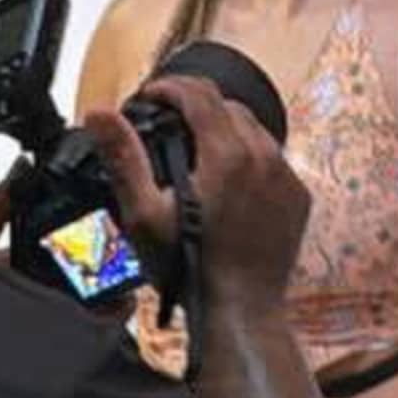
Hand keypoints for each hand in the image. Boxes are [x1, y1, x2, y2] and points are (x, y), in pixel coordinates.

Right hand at [88, 79, 310, 310]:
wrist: (240, 311)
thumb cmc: (192, 269)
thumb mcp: (143, 214)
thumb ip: (122, 157)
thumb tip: (100, 114)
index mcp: (227, 154)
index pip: (199, 93)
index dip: (169, 87)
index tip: (151, 96)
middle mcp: (264, 157)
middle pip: (229, 105)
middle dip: (196, 105)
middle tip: (169, 121)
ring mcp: (286, 177)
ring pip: (255, 129)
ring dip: (225, 128)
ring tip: (197, 148)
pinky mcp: (298, 197)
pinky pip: (274, 159)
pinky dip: (250, 157)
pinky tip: (228, 180)